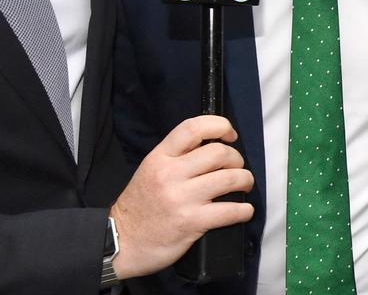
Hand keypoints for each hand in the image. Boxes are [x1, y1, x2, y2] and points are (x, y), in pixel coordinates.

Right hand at [108, 115, 253, 278]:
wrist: (121, 242)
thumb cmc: (140, 206)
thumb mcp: (151, 170)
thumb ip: (177, 156)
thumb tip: (213, 145)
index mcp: (160, 157)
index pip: (193, 128)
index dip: (219, 126)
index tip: (230, 134)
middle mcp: (170, 174)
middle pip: (219, 153)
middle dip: (236, 159)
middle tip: (237, 167)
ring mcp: (181, 198)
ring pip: (229, 178)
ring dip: (245, 180)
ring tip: (244, 185)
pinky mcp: (191, 222)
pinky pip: (230, 210)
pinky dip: (244, 210)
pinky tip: (244, 211)